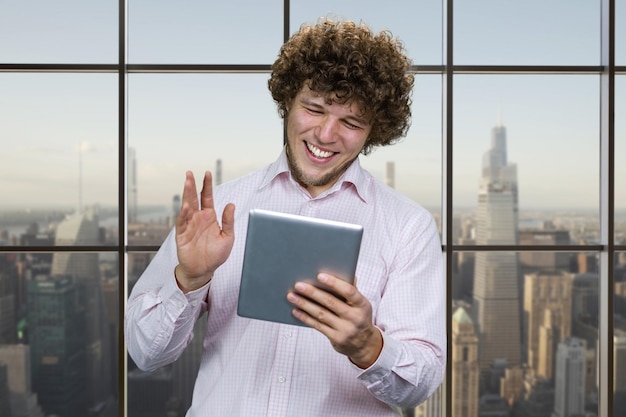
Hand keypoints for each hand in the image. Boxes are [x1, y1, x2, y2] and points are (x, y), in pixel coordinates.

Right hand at [174, 171, 234, 292]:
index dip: (207, 185)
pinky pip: (182, 222)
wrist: (203, 270)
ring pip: (186, 206)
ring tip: (187, 182)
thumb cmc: (215, 254)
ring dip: (186, 194)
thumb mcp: (227, 237)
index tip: (207, 173)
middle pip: (194, 198)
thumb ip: (228, 221)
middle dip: (192, 185)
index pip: (207, 197)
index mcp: (209, 217)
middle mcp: (198, 218)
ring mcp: (189, 225)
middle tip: (190, 173)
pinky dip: (183, 213)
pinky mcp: (182, 234)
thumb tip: (231, 204)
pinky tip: (186, 206)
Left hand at [287, 273, 382, 368]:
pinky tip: (296, 310)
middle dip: (313, 292)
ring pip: (321, 314)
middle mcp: (356, 317)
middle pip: (331, 302)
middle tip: (298, 285)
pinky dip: (305, 317)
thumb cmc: (359, 317)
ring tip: (292, 296)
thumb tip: (341, 270)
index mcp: (363, 304)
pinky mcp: (337, 339)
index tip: (319, 276)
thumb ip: (351, 289)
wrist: (364, 344)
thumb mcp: (360, 303)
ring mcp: (346, 329)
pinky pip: (318, 326)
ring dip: (305, 304)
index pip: (349, 291)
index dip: (334, 283)